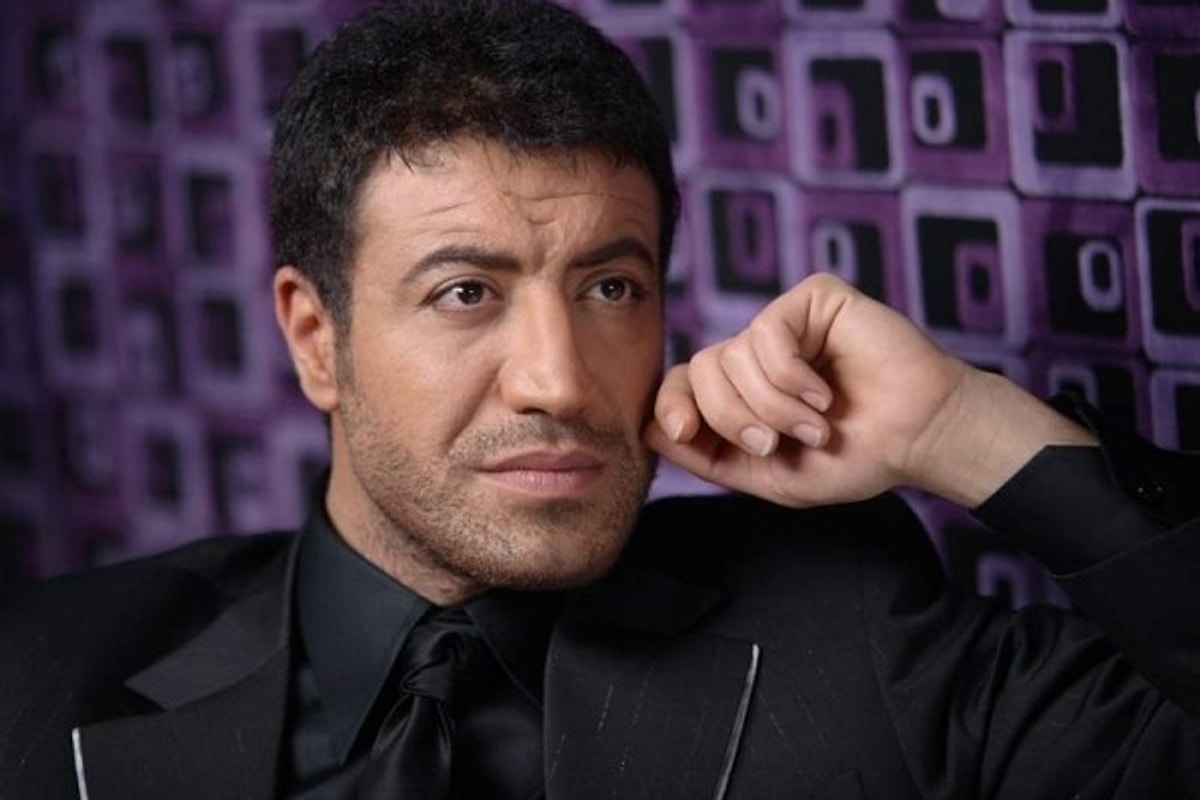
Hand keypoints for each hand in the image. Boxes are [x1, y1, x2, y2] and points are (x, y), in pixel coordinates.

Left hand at [644, 273, 1093, 507]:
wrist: (918, 440)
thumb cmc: (853, 458)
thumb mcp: (767, 475)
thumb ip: (709, 456)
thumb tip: (650, 429)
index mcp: (740, 391)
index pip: (678, 385)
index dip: (671, 407)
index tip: (685, 434)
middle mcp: (755, 353)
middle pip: (700, 372)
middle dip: (732, 418)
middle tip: (777, 443)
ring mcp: (783, 323)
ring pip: (733, 356)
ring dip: (774, 406)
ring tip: (818, 424)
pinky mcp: (812, 299)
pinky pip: (766, 333)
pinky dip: (791, 375)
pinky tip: (825, 392)